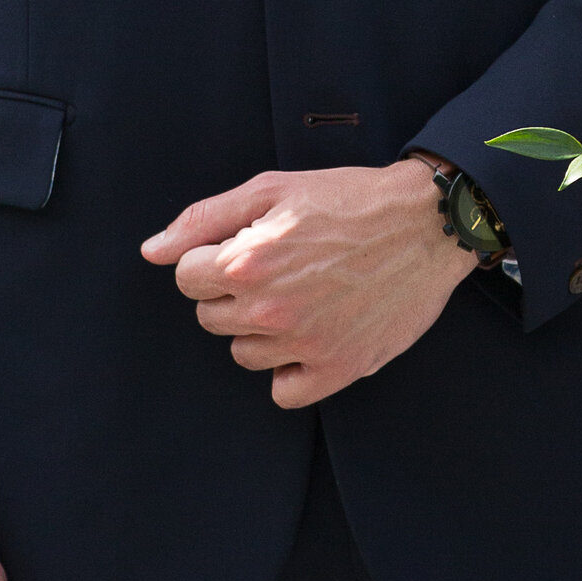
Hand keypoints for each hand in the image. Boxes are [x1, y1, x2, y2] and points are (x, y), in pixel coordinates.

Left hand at [142, 156, 473, 407]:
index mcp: (248, 261)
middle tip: (280, 268)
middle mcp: (271, 308)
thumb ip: (205, 219)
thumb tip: (153, 251)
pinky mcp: (338, 367)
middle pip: (211, 318)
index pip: (187, 279)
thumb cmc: (351, 200)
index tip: (246, 249)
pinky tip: (311, 336)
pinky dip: (291, 370)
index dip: (212, 260)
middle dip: (234, 293)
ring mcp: (305, 343)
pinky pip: (284, 391)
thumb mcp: (272, 189)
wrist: (428, 223)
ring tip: (301, 296)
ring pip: (244, 354)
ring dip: (261, 330)